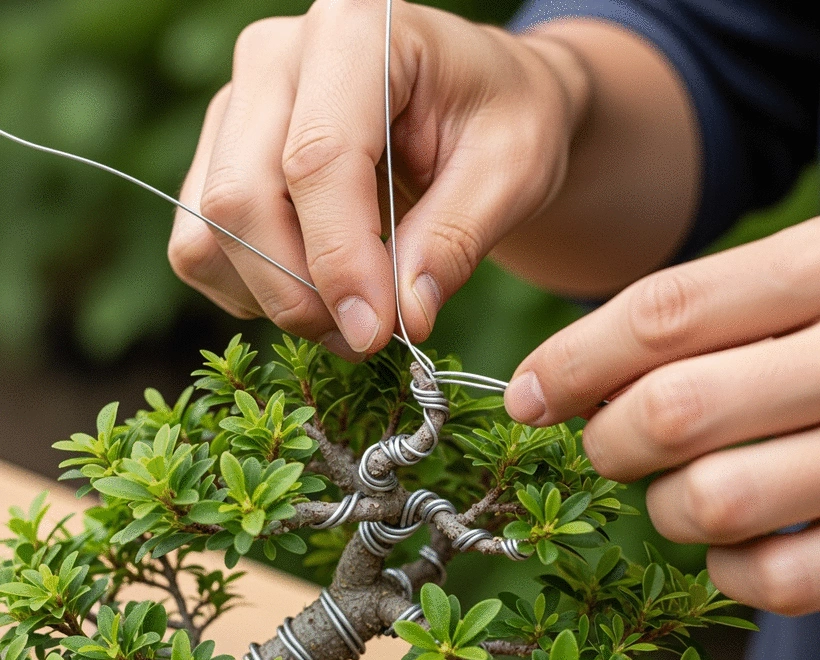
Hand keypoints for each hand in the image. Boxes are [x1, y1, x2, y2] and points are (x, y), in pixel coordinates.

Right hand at [168, 0, 587, 358]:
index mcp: (358, 33)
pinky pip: (200, 245)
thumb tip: (402, 320)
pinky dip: (249, 290)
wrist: (473, 100)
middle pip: (242, 198)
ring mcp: (237, 106)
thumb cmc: (501, 120)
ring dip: (272, 299)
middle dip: (300, 294)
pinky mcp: (220, 155)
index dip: (342, 262)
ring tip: (347, 318)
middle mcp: (275, 59)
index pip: (319, 160)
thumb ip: (456, 240)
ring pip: (208, 230)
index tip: (377, 333)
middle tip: (367, 340)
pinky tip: (311, 291)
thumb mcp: (511, 171)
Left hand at [504, 218, 819, 615]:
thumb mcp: (796, 277)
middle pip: (672, 410)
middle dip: (607, 439)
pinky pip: (775, 580)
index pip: (665, 314)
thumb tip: (550, 384)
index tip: (525, 395)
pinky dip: (730, 569)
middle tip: (608, 441)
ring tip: (679, 486)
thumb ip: (695, 317)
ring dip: (665, 505)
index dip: (573, 361)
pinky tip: (735, 539)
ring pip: (711, 501)